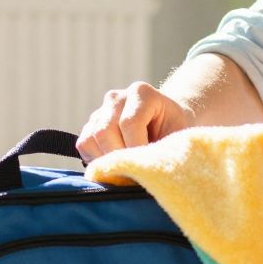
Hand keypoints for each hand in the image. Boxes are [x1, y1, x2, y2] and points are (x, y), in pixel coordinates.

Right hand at [76, 80, 202, 162]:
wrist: (167, 122)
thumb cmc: (175, 130)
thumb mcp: (178, 135)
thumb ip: (164, 148)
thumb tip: (146, 171)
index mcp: (142, 93)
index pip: (129, 123)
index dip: (136, 149)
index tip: (147, 165)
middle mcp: (117, 97)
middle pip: (105, 132)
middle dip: (120, 157)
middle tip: (136, 170)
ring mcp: (101, 110)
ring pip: (91, 140)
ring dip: (107, 160)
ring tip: (128, 166)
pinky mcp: (90, 124)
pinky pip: (84, 145)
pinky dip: (96, 159)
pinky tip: (116, 161)